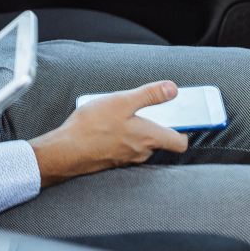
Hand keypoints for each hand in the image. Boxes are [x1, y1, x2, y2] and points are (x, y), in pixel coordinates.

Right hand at [28, 81, 189, 187]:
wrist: (66, 151)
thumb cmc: (93, 127)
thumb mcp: (122, 101)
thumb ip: (149, 95)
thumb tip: (172, 89)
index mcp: (150, 137)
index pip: (180, 142)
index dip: (183, 130)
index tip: (178, 118)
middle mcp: (143, 152)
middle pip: (159, 141)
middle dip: (152, 126)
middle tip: (137, 110)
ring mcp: (127, 159)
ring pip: (140, 144)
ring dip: (133, 132)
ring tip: (115, 117)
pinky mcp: (112, 161)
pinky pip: (123, 148)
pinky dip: (119, 138)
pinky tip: (103, 128)